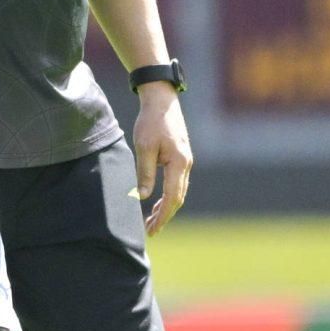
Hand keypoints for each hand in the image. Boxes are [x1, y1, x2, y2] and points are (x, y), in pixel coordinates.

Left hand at [132, 84, 192, 233]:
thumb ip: (145, 172)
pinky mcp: (181, 157)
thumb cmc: (151, 121)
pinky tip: (157, 202)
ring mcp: (186, 161)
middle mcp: (186, 163)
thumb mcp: (144, 147)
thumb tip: (143, 196)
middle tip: (150, 231)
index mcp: (179, 162)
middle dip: (165, 216)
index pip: (173, 197)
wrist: (162, 100)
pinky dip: (168, 195)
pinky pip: (177, 182)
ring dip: (166, 207)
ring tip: (151, 221)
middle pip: (178, 198)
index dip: (163, 215)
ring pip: (178, 191)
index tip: (152, 228)